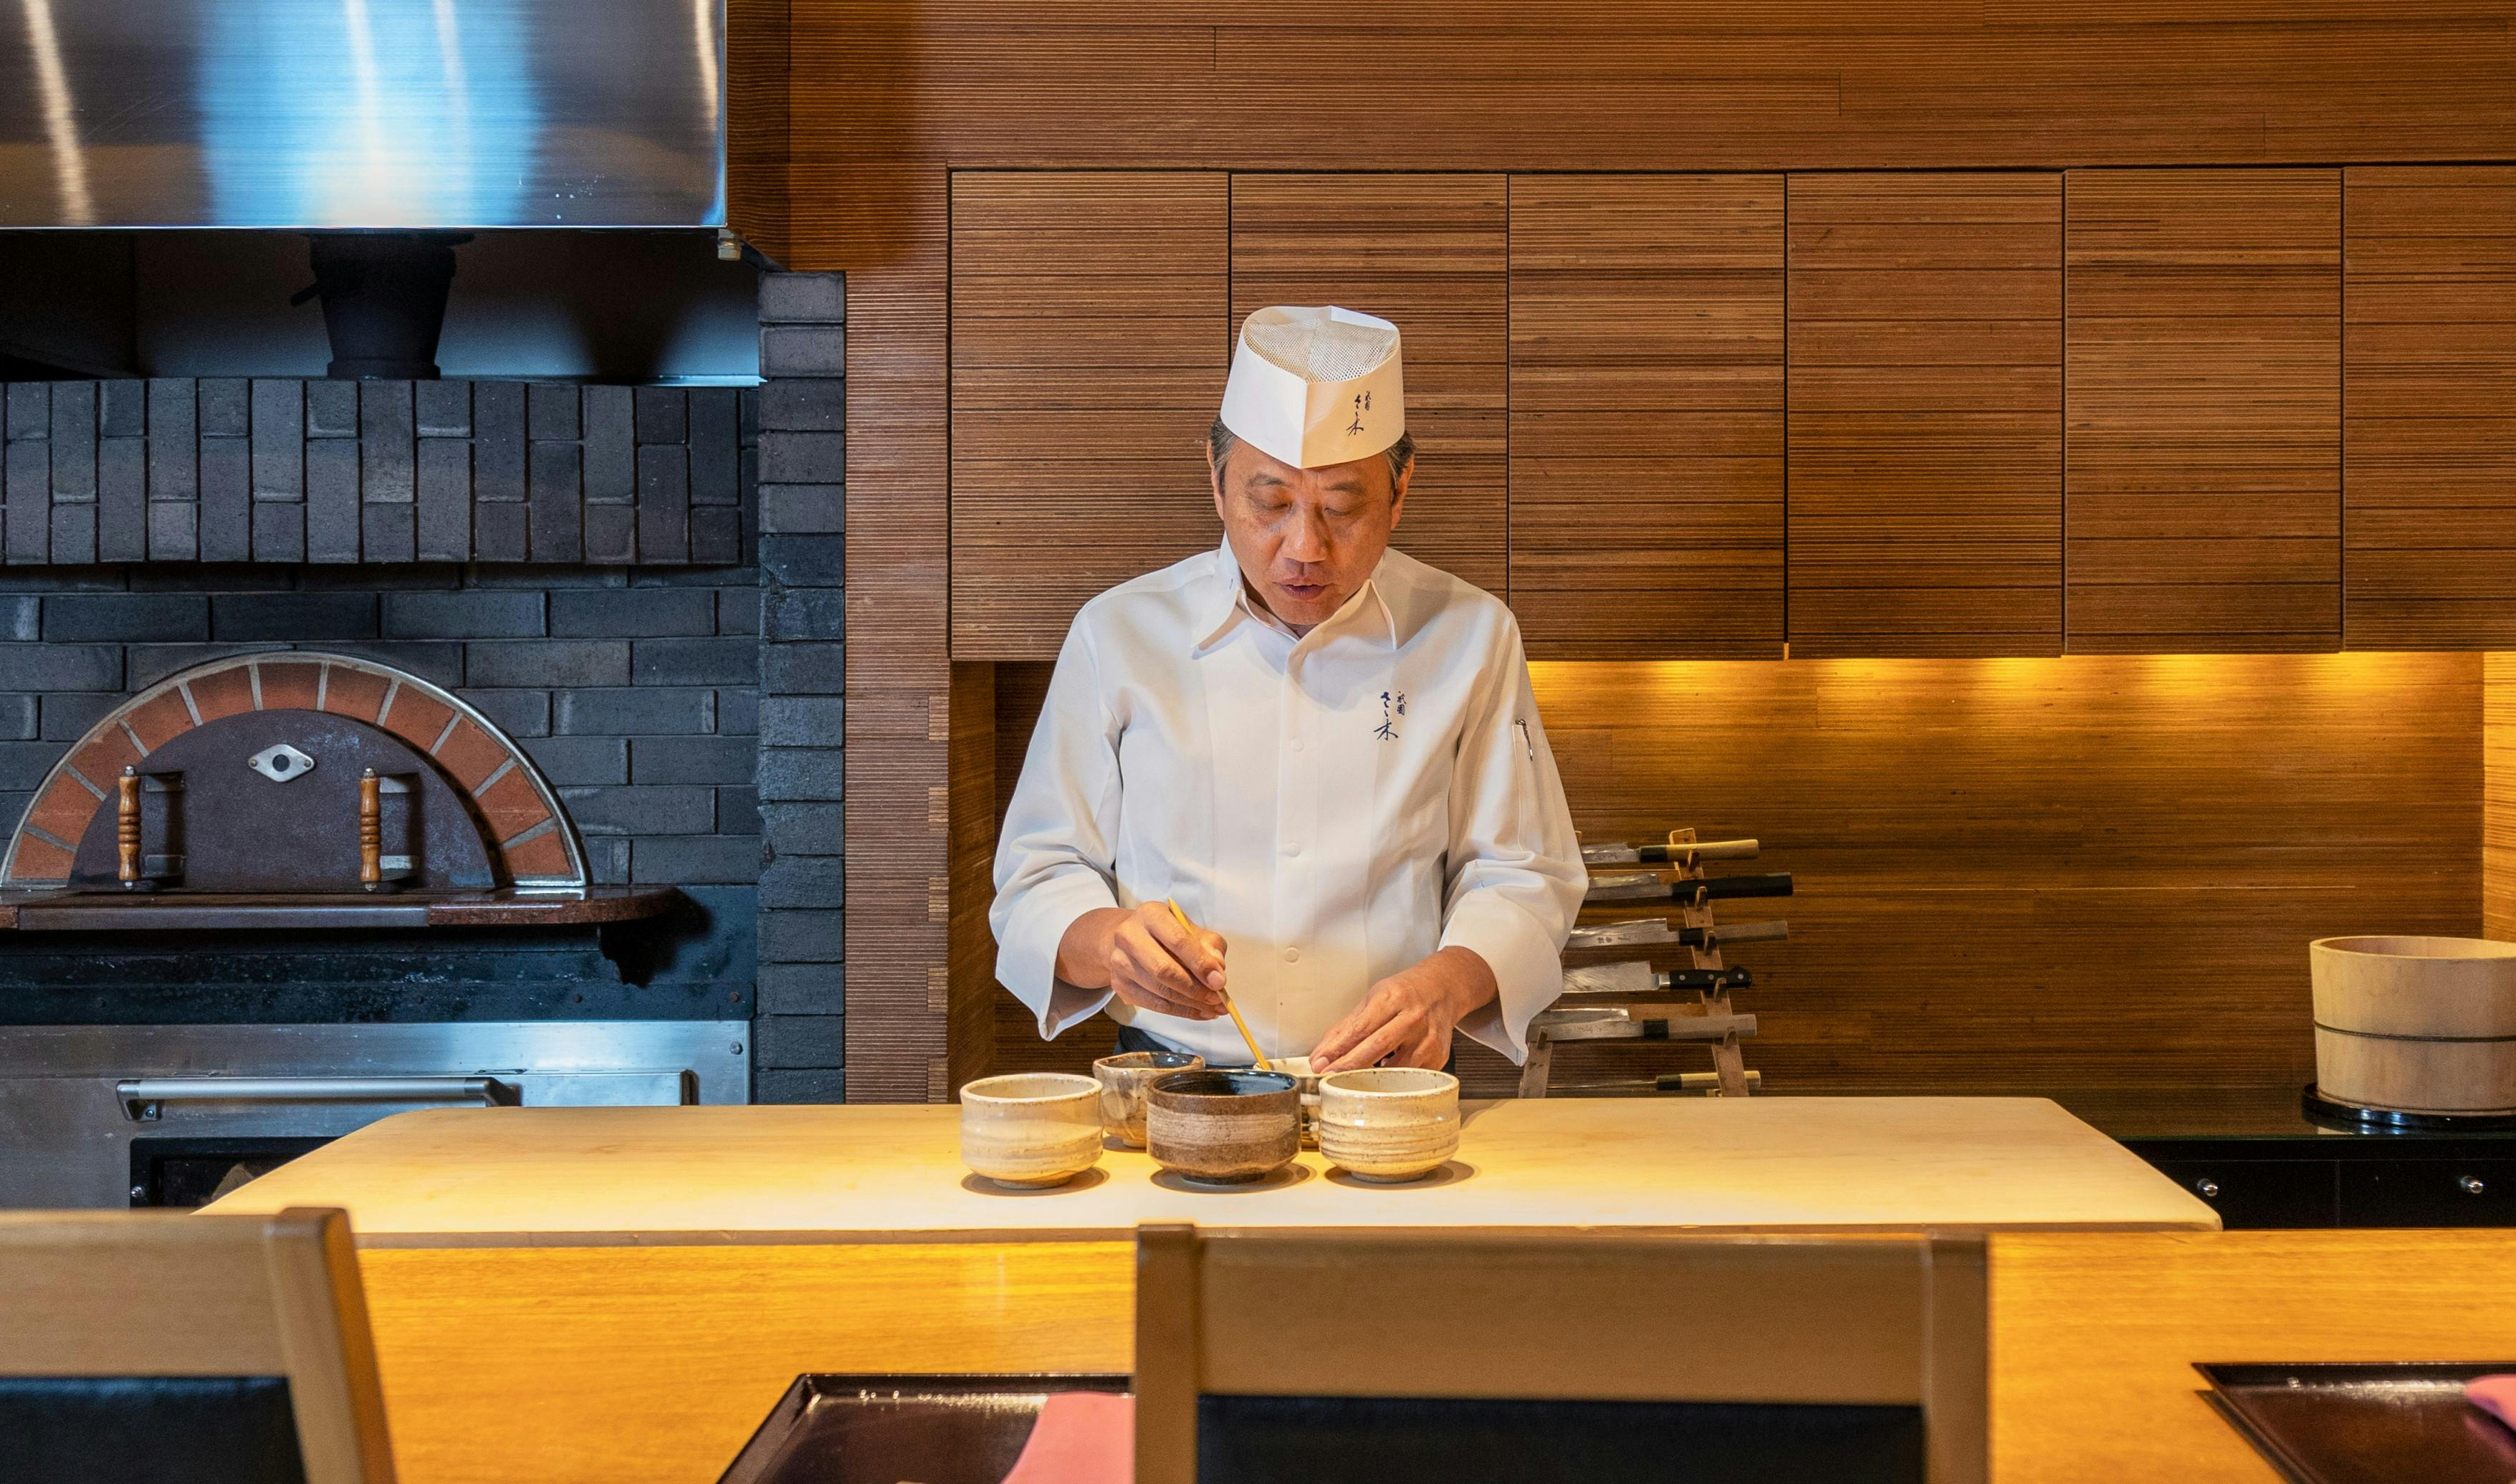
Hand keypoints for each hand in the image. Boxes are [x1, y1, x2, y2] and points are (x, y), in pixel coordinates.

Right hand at [1055, 903, 1228, 1020]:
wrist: (1131, 939)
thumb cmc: (1167, 934)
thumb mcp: (1192, 929)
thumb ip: (1209, 946)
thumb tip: (1217, 972)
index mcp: (1151, 914)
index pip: (1178, 940)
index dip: (1200, 963)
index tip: (1219, 982)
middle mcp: (1129, 935)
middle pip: (1164, 970)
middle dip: (1195, 989)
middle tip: (1217, 1000)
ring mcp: (1120, 962)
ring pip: (1159, 991)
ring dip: (1191, 1004)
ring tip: (1213, 1009)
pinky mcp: (1119, 984)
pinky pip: (1153, 1005)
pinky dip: (1180, 1012)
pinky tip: (1198, 1012)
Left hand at [1309, 947, 1496, 1072]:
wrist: (1444, 988)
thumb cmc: (1405, 993)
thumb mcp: (1374, 999)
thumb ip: (1347, 1027)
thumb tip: (1320, 1056)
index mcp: (1393, 998)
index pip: (1361, 1027)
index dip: (1339, 1048)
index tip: (1320, 1064)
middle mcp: (1413, 1017)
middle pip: (1378, 1046)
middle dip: (1349, 1065)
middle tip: (1328, 1077)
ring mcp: (1428, 1038)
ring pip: (1394, 1068)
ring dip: (1371, 1076)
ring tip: (1356, 1076)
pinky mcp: (1438, 1056)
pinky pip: (1408, 1076)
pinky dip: (1392, 1078)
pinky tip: (1386, 1070)